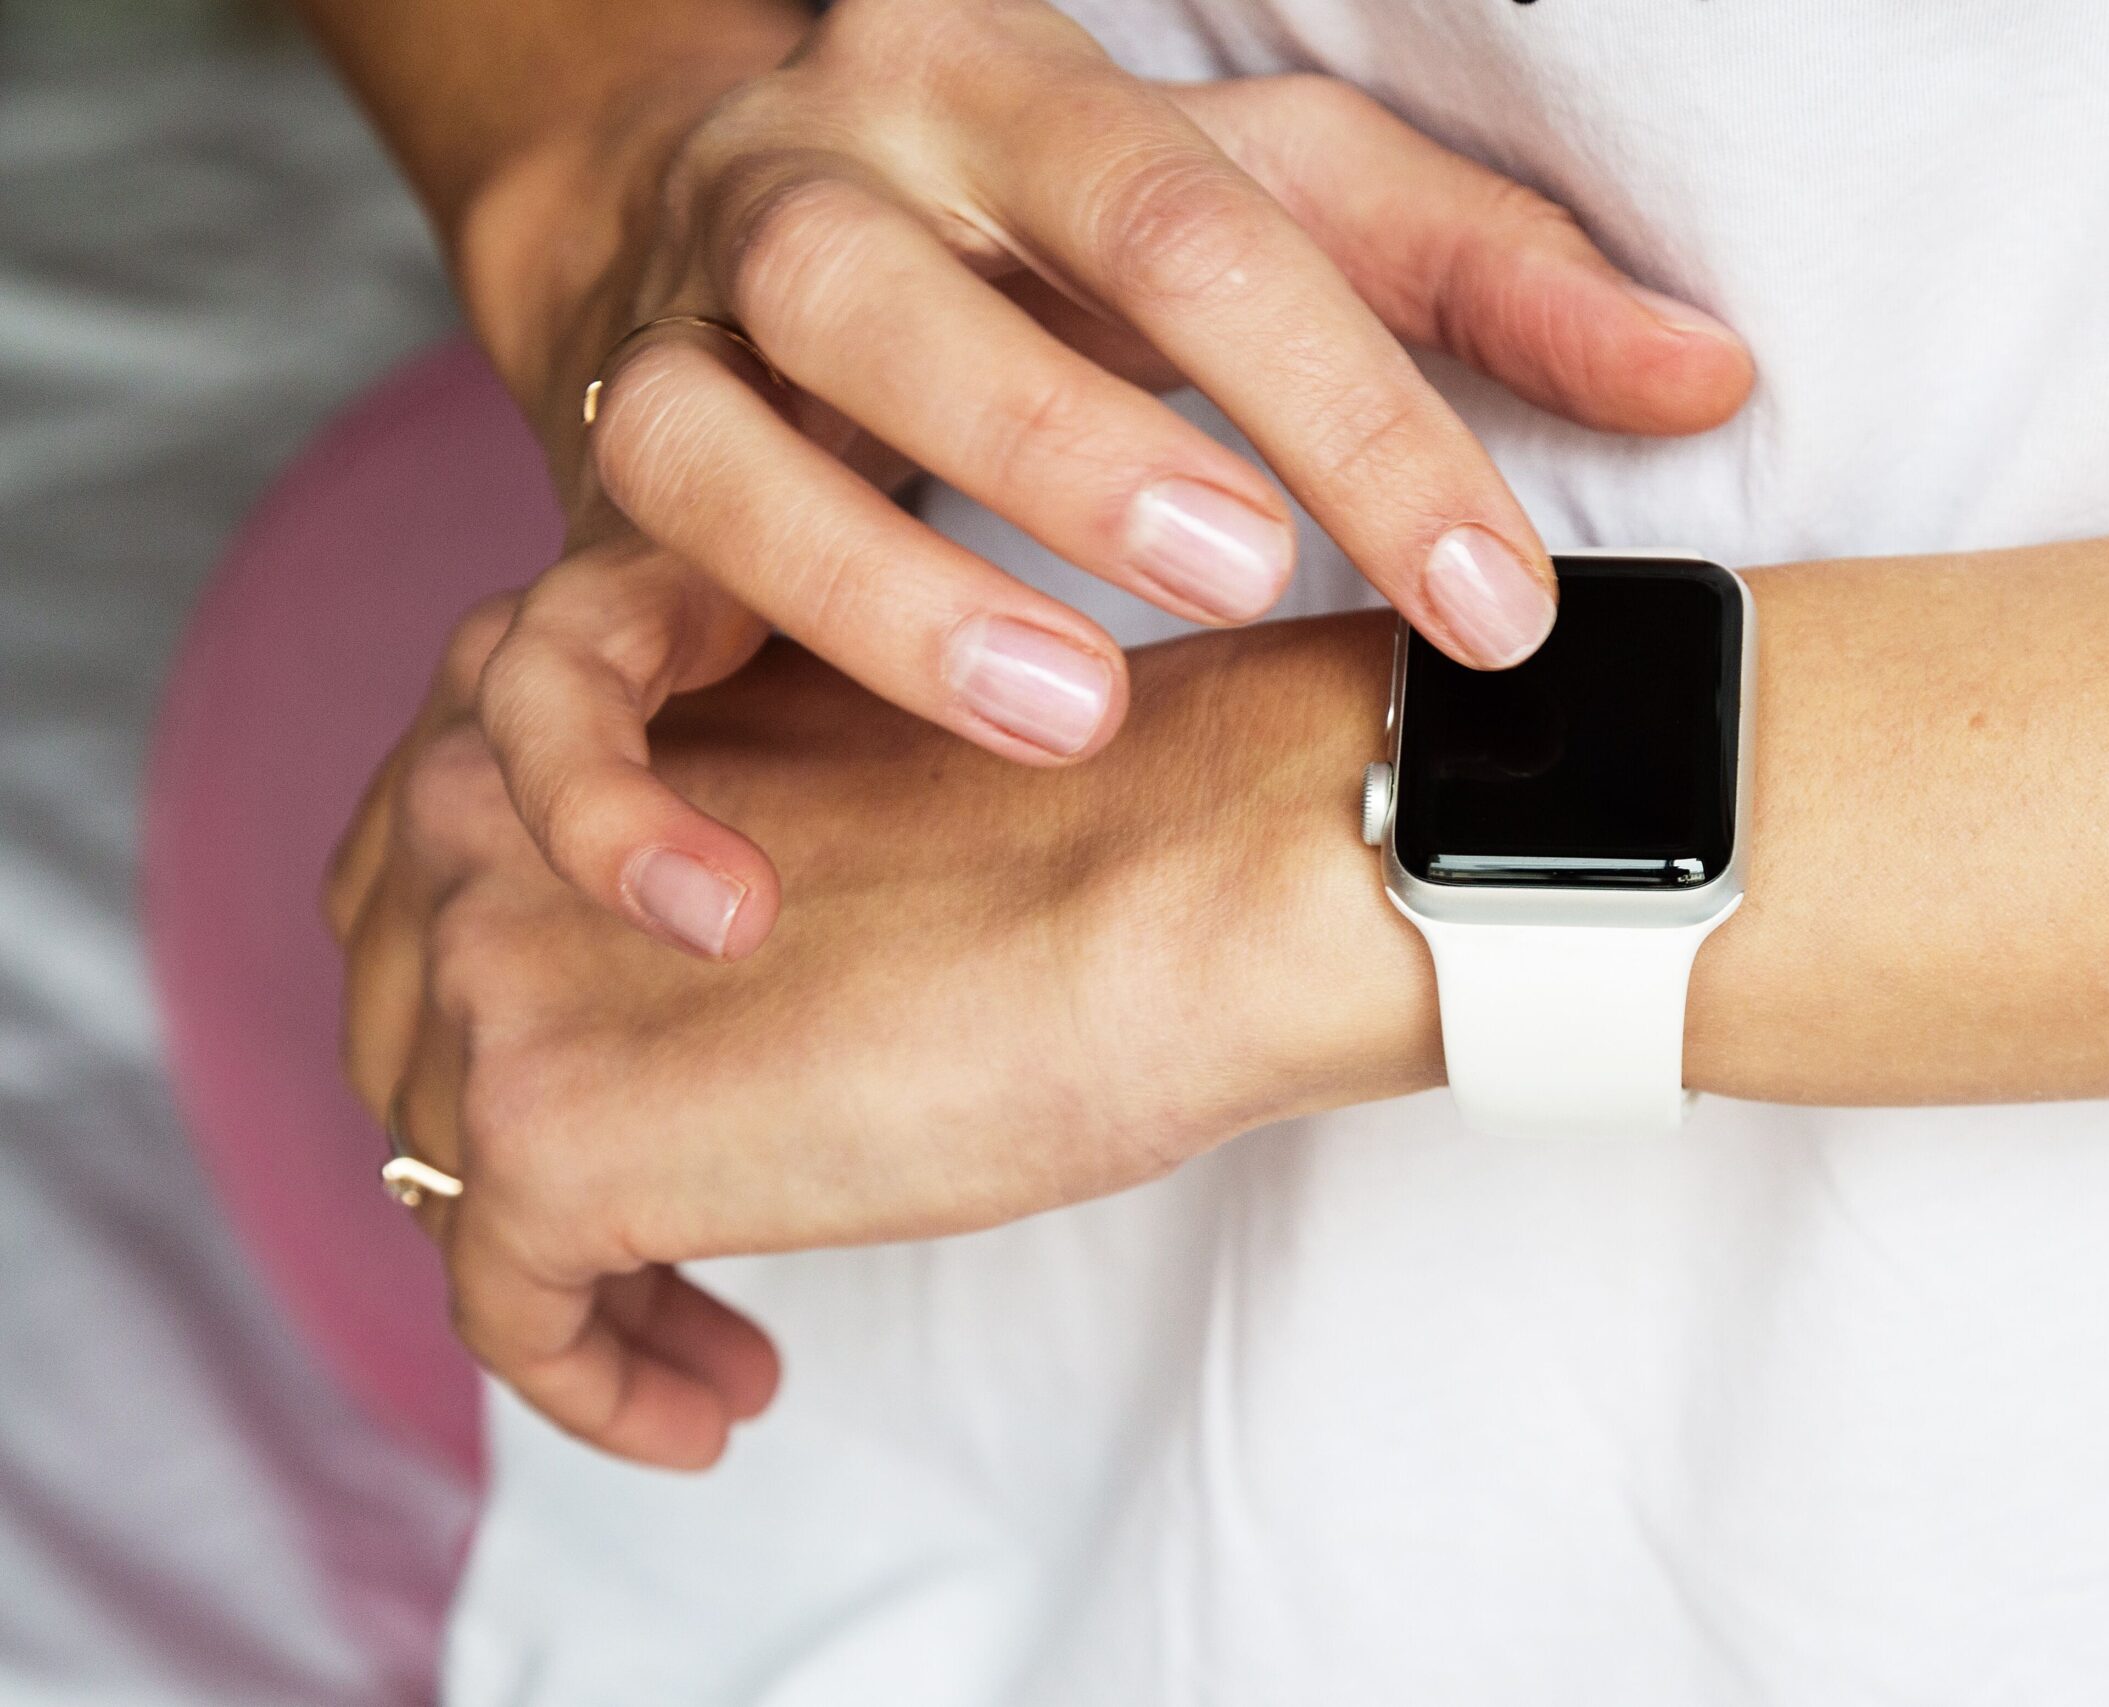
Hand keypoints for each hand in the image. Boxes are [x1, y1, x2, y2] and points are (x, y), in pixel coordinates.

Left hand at [327, 605, 1433, 1468]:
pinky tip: (711, 1415)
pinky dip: (596, 1384)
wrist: (1190, 863)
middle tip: (652, 1250)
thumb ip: (719, 839)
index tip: (631, 1093)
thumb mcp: (836, 778)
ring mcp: (495, 979)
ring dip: (577, 1287)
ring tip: (712, 1355)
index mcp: (546, 692)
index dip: (497, 1015)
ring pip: (454, 1180)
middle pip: (420, 1041)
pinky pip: (513, 1311)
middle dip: (520, 1156)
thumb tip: (712, 998)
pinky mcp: (550, 1135)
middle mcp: (473, 816)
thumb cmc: (1091, 816)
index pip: (432, 889)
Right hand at [452, 2, 1752, 961]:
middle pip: (887, 292)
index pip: (1184, 225)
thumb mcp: (1272, 200)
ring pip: (704, 453)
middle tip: (1237, 578)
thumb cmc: (1059, 224)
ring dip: (868, 590)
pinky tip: (724, 905)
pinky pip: (543, 651)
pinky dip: (604, 780)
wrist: (731, 193)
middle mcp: (811, 201)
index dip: (1350, 413)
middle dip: (1061, 438)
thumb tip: (1709, 376)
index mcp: (1000, 96)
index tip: (1495, 606)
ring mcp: (669, 357)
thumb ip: (1481, 278)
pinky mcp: (580, 525)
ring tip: (1055, 718)